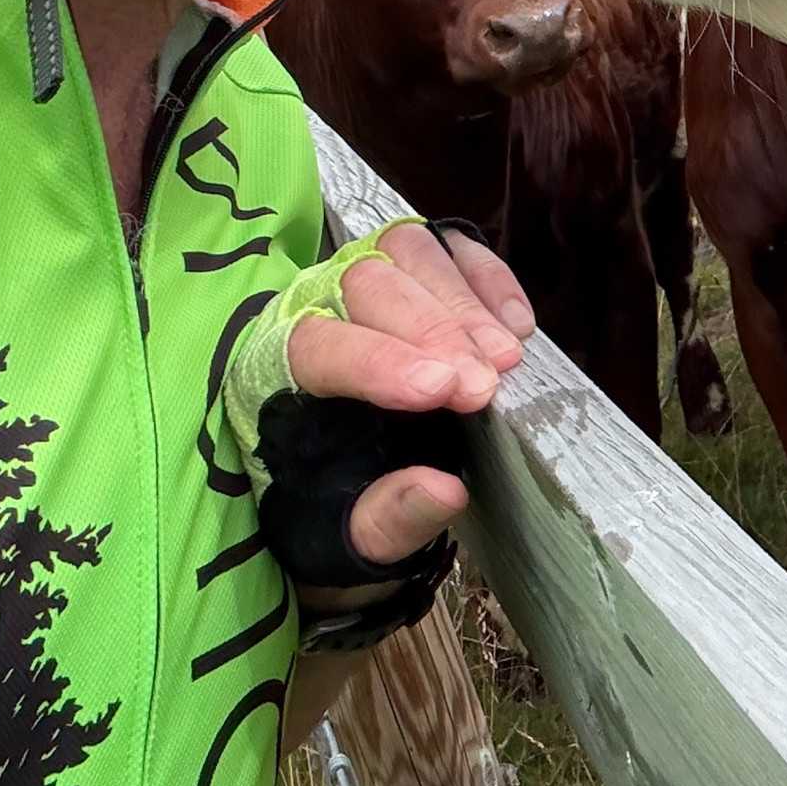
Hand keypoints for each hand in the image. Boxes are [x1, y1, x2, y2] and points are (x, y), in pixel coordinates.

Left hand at [283, 219, 536, 576]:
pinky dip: (487, 277)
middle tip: (485, 386)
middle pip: (367, 284)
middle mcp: (307, 308)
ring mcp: (358, 277)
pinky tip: (517, 326)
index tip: (440, 389)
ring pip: (407, 251)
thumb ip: (386, 520)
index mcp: (270, 373)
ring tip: (507, 358)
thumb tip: (445, 491)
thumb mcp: (346, 540)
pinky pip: (447, 245)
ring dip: (464, 302)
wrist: (337, 486)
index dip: (379, 361)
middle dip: (435, 331)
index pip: (316, 346)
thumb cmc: (331, 509)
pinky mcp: (409, 268)